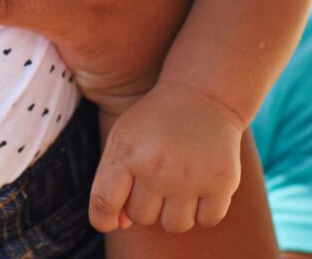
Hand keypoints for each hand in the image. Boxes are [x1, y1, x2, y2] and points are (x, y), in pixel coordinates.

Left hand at [91, 81, 242, 233]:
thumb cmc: (154, 123)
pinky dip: (203, 210)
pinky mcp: (221, 182)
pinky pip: (206, 221)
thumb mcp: (124, 138)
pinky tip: (200, 184)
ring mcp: (190, 176)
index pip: (103, 202)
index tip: (109, 220)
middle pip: (141, 218)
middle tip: (155, 180)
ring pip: (173, 225)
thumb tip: (119, 224)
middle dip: (145, 205)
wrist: (201, 97)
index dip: (102, 220)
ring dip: (174, 211)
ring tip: (177, 183)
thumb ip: (113, 180)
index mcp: (126, 152)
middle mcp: (156, 166)